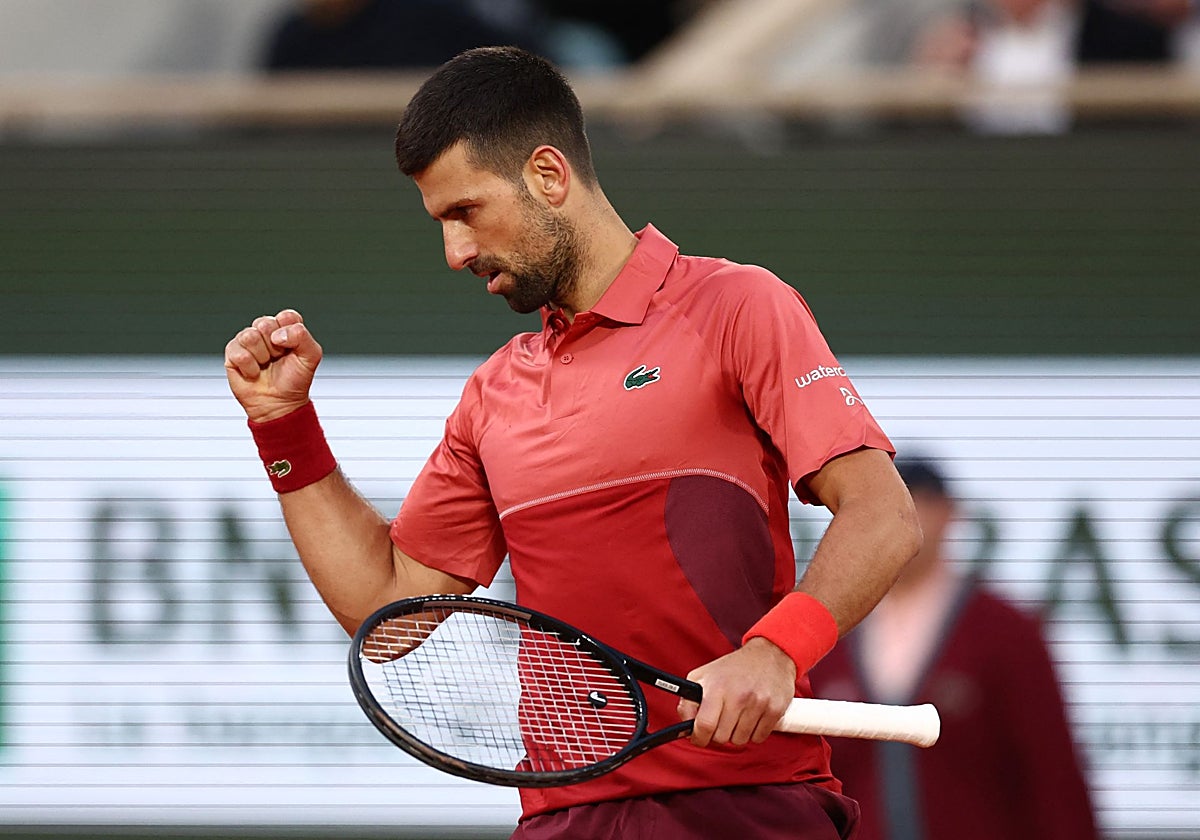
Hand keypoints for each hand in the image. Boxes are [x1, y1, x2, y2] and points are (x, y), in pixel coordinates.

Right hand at [223, 309, 322, 422]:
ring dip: (262, 356)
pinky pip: (239, 353)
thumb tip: (278, 334)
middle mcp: (265, 331)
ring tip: (265, 365)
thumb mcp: (311, 357)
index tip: (292, 349)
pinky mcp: (232, 353)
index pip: (286, 316)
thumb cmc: (295, 380)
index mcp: (285, 327)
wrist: (279, 403)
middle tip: (278, 358)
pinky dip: (250, 367)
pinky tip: (254, 372)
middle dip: (275, 346)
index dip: (290, 333)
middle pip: (265, 323)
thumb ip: (302, 336)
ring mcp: (247, 341)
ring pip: (250, 336)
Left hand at [677, 637, 796, 747]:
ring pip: (740, 740)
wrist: (769, 654)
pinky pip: (758, 738)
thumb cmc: (735, 667)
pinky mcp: (775, 710)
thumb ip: (688, 701)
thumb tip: (685, 726)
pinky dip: (753, 733)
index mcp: (717, 687)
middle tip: (720, 722)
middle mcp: (738, 696)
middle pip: (722, 737)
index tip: (699, 737)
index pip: (704, 725)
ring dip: (736, 733)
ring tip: (737, 716)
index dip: (699, 737)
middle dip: (718, 734)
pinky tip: (751, 718)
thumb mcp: (703, 675)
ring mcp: (758, 704)